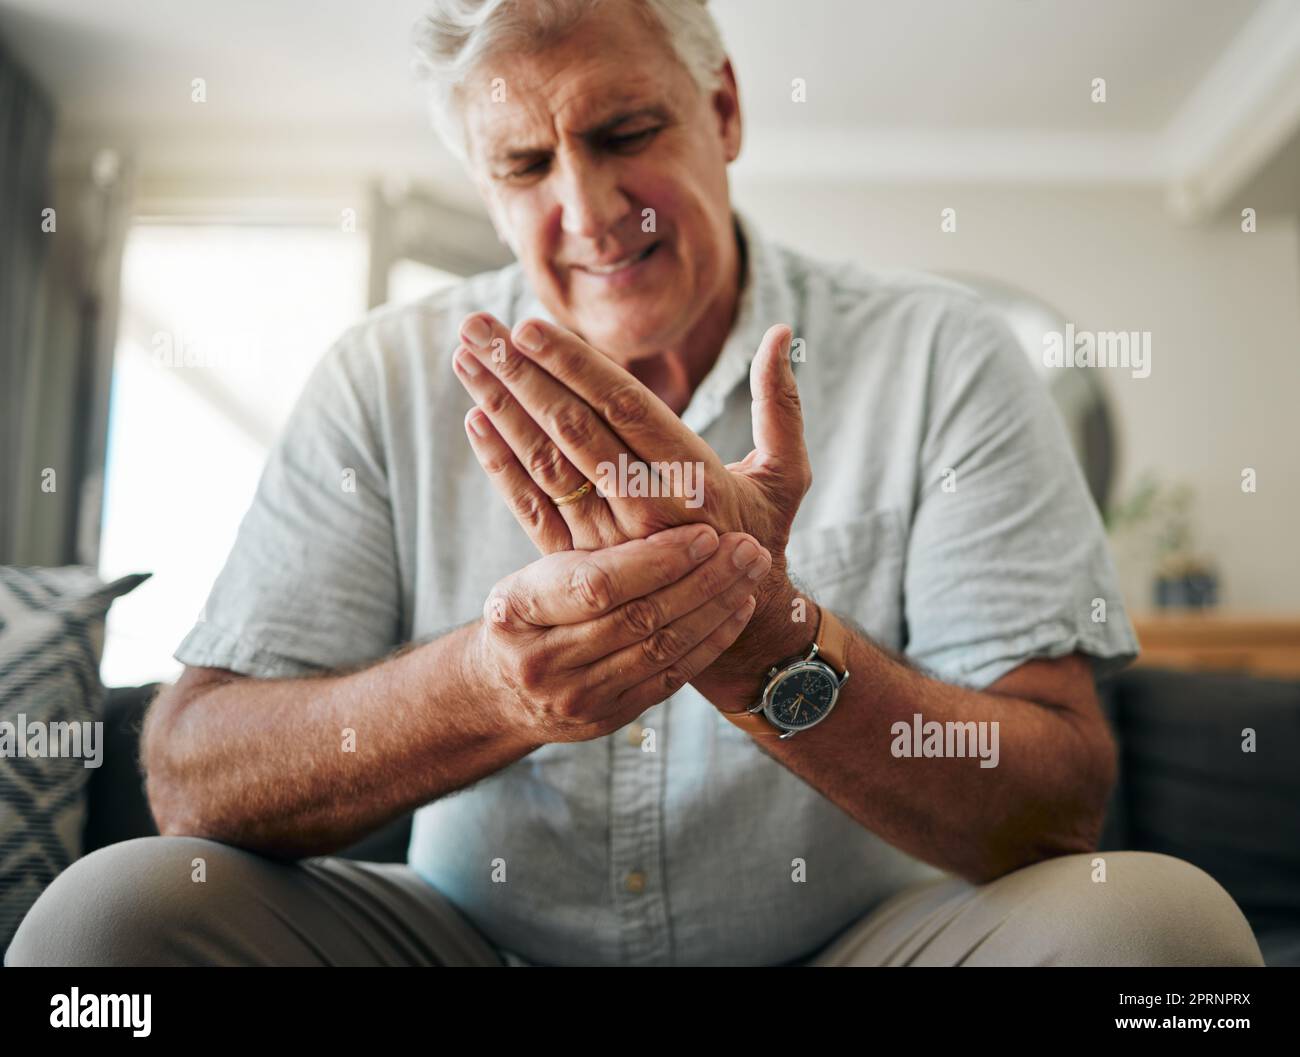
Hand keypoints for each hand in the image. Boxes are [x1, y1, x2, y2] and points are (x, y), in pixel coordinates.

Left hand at [452, 312, 810, 616]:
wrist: (735, 625)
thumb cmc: (761, 533)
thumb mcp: (785, 474)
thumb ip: (779, 404)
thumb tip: (781, 331)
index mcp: (692, 477)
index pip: (623, 408)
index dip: (573, 366)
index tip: (529, 327)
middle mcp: (644, 507)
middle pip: (573, 429)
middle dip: (521, 374)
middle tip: (478, 328)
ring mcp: (607, 537)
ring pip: (546, 465)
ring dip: (502, 408)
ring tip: (465, 359)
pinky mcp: (582, 561)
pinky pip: (533, 510)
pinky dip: (502, 466)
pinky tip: (474, 423)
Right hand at [474, 524, 770, 743]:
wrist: (503, 691)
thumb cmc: (525, 613)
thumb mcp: (528, 574)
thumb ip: (581, 550)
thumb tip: (642, 485)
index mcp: (518, 609)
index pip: (598, 584)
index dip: (657, 561)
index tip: (703, 533)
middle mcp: (543, 660)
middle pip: (639, 618)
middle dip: (702, 579)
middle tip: (746, 546)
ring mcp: (577, 697)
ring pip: (661, 649)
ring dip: (715, 607)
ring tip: (751, 570)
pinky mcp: (608, 718)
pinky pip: (669, 678)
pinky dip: (710, 642)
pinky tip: (738, 609)